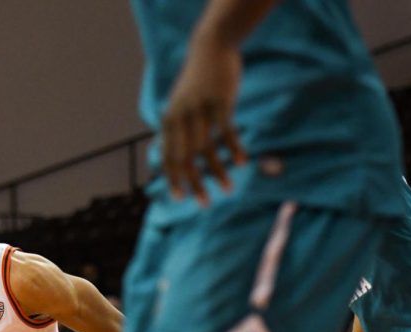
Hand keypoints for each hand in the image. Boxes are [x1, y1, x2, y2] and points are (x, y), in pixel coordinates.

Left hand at [161, 34, 245, 204]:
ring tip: (228, 189)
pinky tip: (243, 163)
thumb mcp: (179, 105)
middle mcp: (181, 117)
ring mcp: (200, 109)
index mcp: (169, 120)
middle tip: (204, 204)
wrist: (210, 49)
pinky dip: (234, 149)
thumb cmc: (196, 83)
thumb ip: (175, 130)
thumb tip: (169, 156)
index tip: (180, 199)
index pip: (167, 156)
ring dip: (218, 172)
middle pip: (186, 158)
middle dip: (195, 183)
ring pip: (207, 149)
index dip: (173, 179)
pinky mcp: (220, 102)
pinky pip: (227, 131)